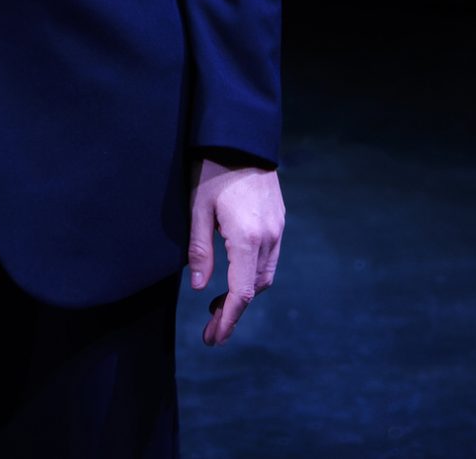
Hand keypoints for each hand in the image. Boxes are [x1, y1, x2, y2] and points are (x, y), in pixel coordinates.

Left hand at [188, 156, 284, 345]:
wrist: (240, 137)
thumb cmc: (211, 170)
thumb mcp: (197, 209)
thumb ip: (200, 250)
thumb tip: (201, 288)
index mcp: (247, 237)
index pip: (242, 292)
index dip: (228, 319)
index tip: (213, 338)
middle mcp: (269, 237)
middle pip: (256, 287)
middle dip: (235, 310)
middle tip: (210, 324)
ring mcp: (278, 228)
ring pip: (265, 274)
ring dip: (246, 292)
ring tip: (219, 303)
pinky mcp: (279, 219)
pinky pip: (270, 257)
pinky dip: (254, 273)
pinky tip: (236, 273)